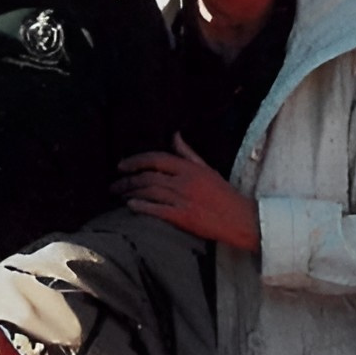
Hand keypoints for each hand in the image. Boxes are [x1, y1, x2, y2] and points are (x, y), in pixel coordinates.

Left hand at [115, 138, 261, 252]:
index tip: (121, 166)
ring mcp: (184, 199)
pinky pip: (157, 209)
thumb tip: (174, 135)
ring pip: (149, 192)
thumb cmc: (224, 195)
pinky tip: (130, 206)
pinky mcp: (184, 217)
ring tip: (119, 196)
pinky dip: (141, 207)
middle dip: (127, 180)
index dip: (135, 161)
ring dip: (130, 193)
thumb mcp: (207, 169)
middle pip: (148, 176)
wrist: (241, 219)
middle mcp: (185, 181)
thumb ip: (188, 153)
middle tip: (114, 185)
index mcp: (190, 168)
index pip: (156, 159)